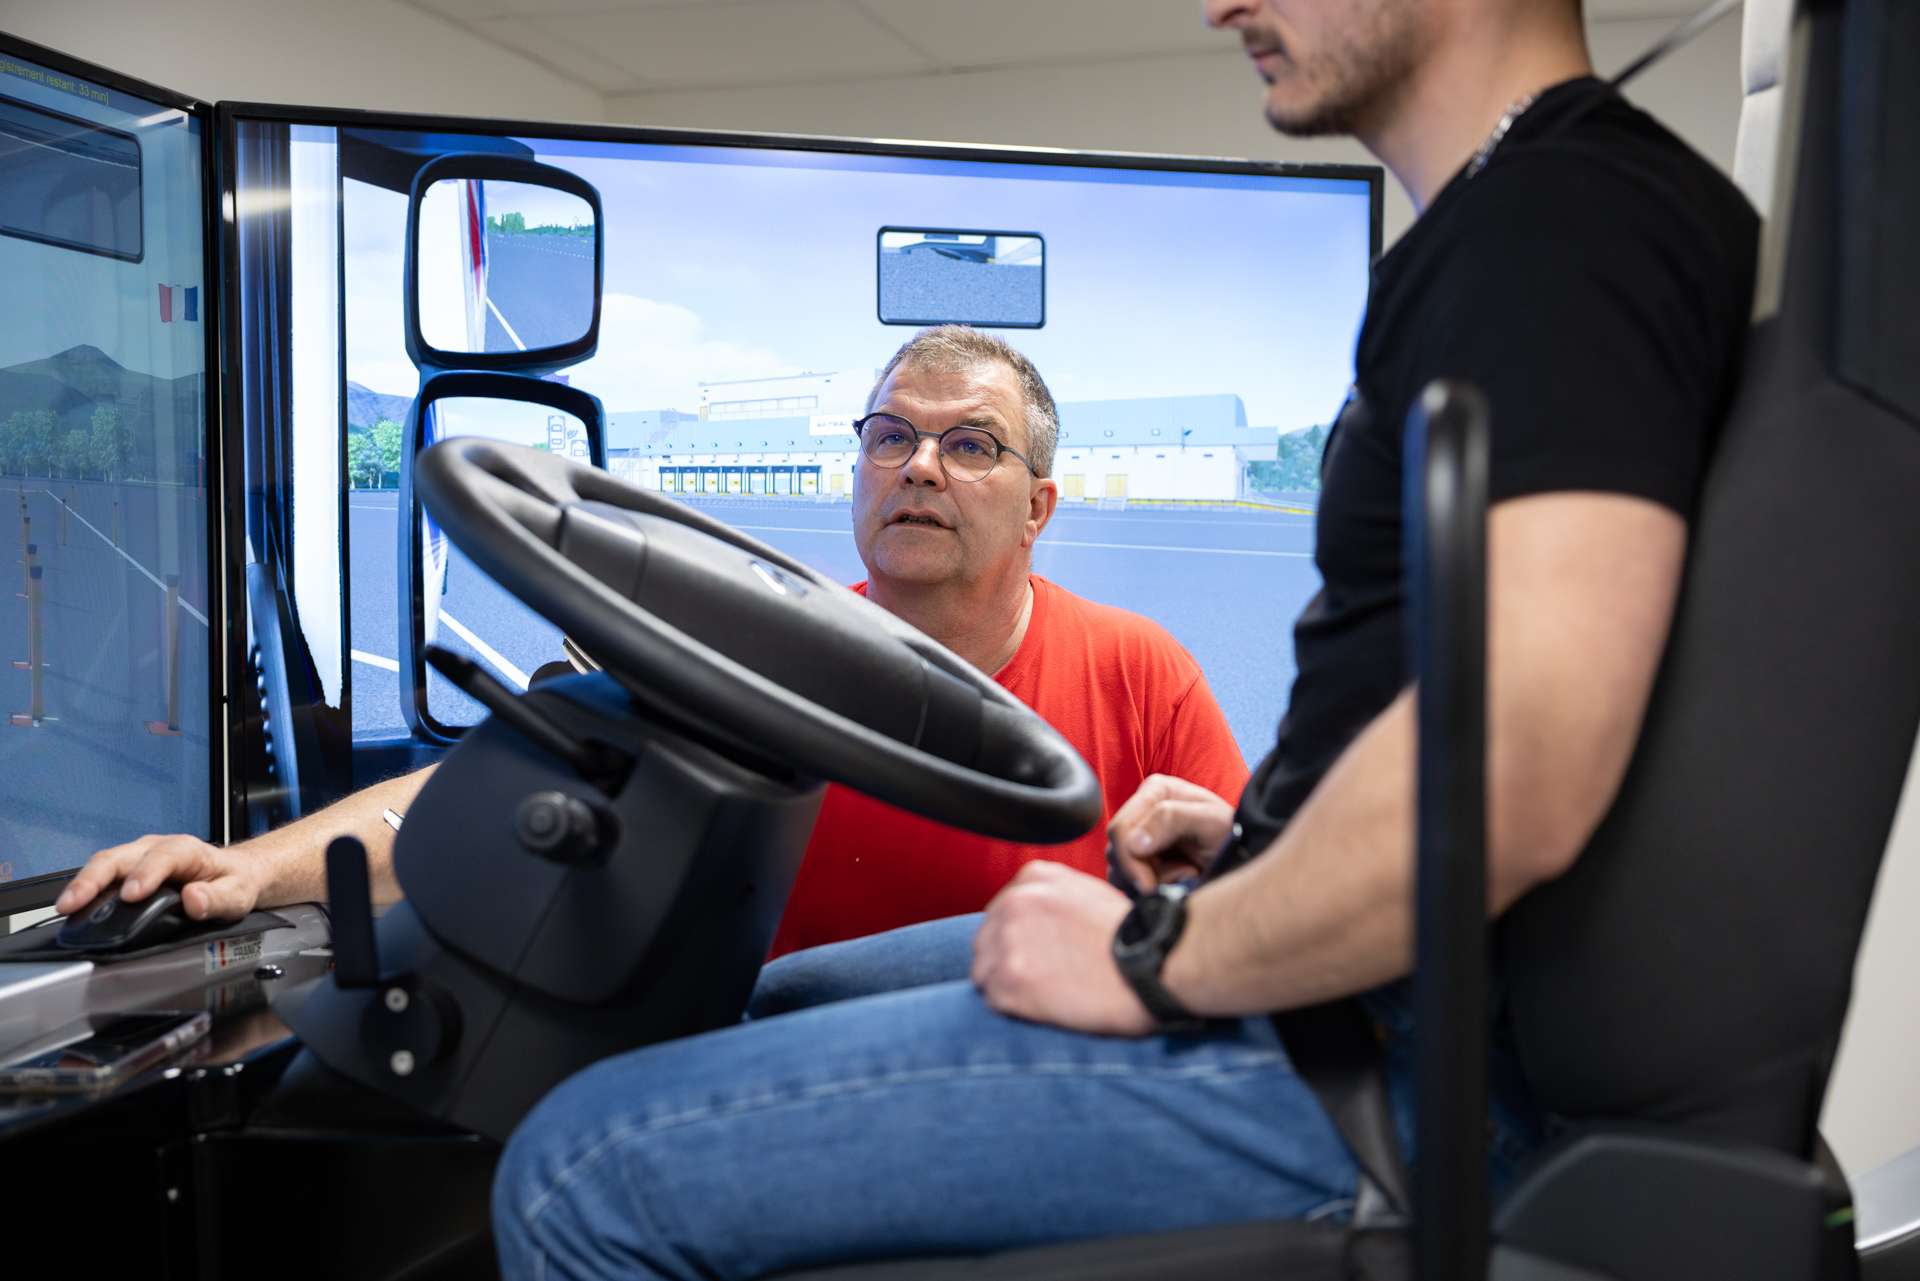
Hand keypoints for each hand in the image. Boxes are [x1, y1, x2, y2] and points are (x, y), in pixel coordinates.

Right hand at [55, 835, 264, 923]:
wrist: (235, 874)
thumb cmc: (234, 882)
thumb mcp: (237, 894)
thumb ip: (218, 899)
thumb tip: (194, 899)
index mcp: (187, 850)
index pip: (162, 858)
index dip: (145, 874)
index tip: (132, 895)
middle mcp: (157, 848)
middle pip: (119, 857)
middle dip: (94, 878)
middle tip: (74, 902)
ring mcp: (139, 857)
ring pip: (105, 864)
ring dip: (83, 884)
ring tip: (66, 906)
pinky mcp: (128, 870)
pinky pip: (103, 875)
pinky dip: (87, 890)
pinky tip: (74, 907)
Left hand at [971, 861, 1154, 1036]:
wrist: (1154, 965)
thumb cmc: (1134, 937)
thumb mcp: (1090, 894)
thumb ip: (1053, 899)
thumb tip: (1036, 924)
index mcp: (1034, 878)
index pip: (1002, 912)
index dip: (1019, 939)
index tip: (1039, 954)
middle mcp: (1014, 903)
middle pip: (988, 940)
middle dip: (1008, 961)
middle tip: (1042, 979)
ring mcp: (1008, 940)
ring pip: (983, 970)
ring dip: (1007, 986)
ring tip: (1044, 995)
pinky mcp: (1009, 980)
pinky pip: (992, 998)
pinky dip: (1012, 1008)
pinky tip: (1042, 1007)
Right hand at [1106, 775, 1235, 893]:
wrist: (1244, 852)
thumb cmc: (1233, 832)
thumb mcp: (1210, 821)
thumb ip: (1172, 820)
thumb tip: (1133, 842)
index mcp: (1154, 791)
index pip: (1120, 829)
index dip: (1129, 860)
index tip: (1148, 885)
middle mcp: (1142, 810)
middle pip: (1116, 851)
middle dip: (1143, 872)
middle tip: (1183, 875)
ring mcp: (1140, 835)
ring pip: (1119, 869)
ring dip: (1151, 880)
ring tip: (1187, 873)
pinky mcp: (1142, 859)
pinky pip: (1129, 881)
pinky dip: (1152, 886)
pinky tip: (1179, 878)